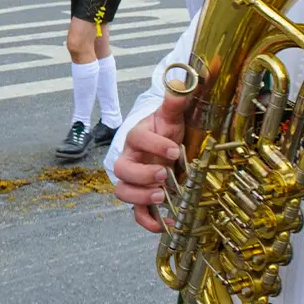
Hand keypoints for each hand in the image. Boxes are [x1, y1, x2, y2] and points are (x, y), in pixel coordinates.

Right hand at [112, 93, 190, 231]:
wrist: (164, 144)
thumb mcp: (172, 116)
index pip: (137, 138)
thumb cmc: (165, 130)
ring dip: (140, 197)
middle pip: (121, 169)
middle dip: (141, 174)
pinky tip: (168, 223)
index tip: (176, 149)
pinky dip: (149, 221)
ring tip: (162, 197)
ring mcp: (134, 180)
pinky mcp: (141, 198)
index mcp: (137, 137)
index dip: (155, 144)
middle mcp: (131, 159)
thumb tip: (182, 80)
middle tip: (163, 174)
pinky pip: (137, 214)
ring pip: (122, 191)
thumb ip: (175, 100)